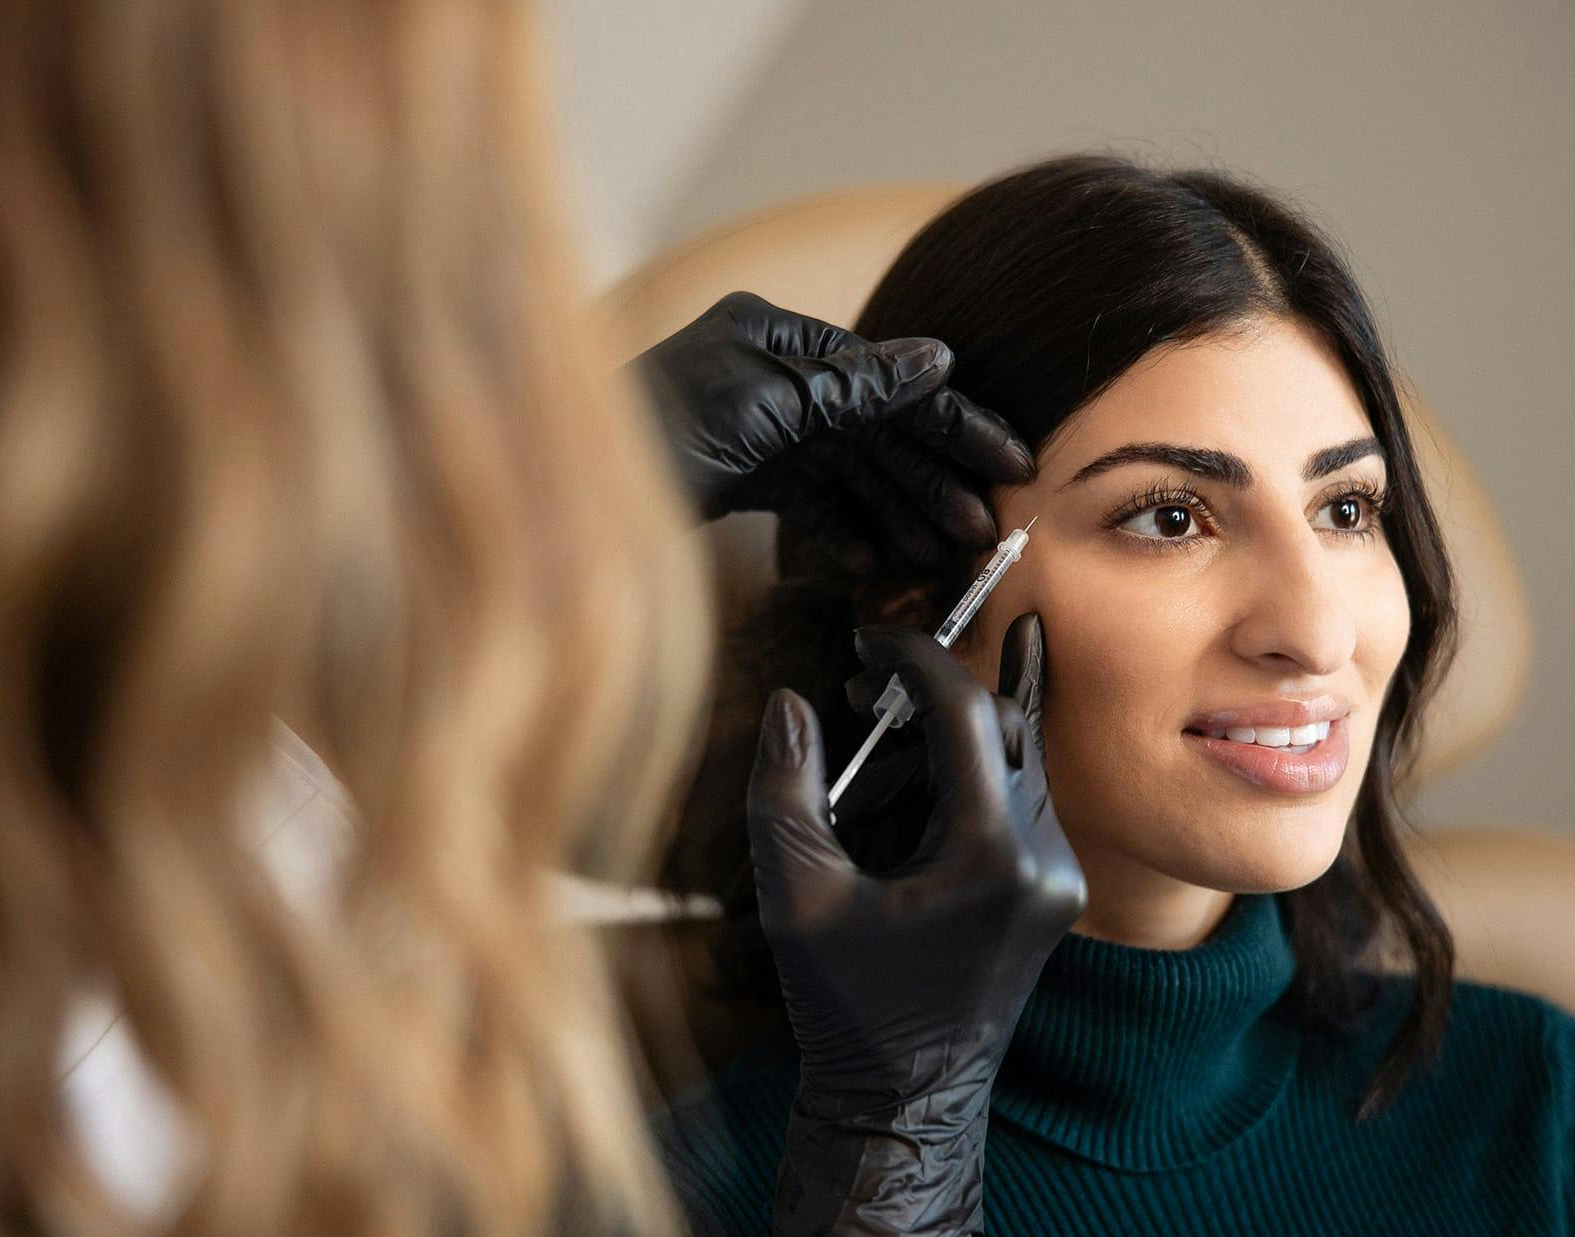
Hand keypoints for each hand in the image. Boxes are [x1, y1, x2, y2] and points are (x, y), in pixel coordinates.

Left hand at [630, 291, 1032, 567]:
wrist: (565, 502)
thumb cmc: (655, 432)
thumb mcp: (763, 405)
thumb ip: (853, 387)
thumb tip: (937, 358)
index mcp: (778, 338)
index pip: (888, 380)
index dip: (953, 422)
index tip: (1010, 462)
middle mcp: (771, 375)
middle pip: (874, 427)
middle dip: (929, 478)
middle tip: (983, 527)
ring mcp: (755, 425)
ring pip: (848, 469)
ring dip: (896, 509)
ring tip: (940, 554)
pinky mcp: (738, 474)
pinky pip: (807, 498)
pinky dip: (841, 526)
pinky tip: (872, 560)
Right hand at [745, 613, 1083, 1236]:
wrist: (906, 1100)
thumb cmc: (846, 1008)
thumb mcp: (795, 898)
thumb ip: (785, 791)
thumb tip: (793, 702)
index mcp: (990, 855)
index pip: (965, 710)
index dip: (912, 656)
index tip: (865, 638)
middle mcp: (1045, 857)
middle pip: (1001, 722)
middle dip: (926, 697)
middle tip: (857, 694)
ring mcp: (1060, 875)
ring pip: (1014, 758)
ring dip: (938, 746)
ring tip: (859, 780)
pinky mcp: (1055, 889)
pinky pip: (1019, 799)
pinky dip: (965, 779)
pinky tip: (919, 771)